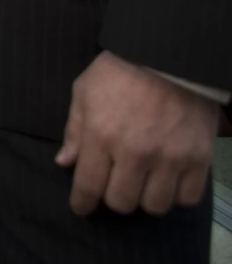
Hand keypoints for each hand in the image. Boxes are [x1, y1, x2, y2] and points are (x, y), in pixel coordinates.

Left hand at [56, 51, 219, 215]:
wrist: (170, 55)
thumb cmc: (120, 71)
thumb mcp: (85, 91)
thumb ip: (74, 130)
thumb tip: (64, 163)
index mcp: (101, 135)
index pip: (88, 187)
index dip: (82, 204)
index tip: (82, 208)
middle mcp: (135, 152)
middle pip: (121, 203)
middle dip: (114, 199)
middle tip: (116, 186)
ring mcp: (170, 157)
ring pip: (154, 206)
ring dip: (145, 199)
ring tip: (143, 184)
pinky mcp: (198, 158)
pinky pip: (188, 198)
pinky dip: (177, 196)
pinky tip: (169, 182)